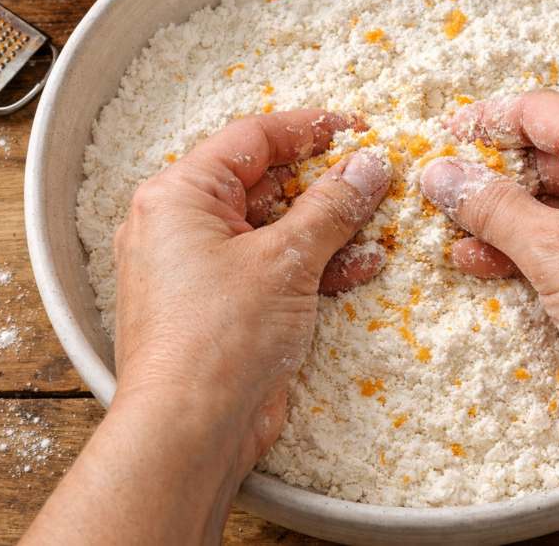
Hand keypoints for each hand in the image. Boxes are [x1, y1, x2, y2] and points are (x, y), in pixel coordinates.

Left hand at [112, 109, 389, 476]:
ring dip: (329, 227)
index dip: (310, 129)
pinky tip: (362, 265)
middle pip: (266, 184)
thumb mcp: (285, 260)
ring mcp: (204, 270)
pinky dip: (316, 265)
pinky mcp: (226, 307)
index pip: (252, 139)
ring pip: (276, 229)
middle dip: (326, 183)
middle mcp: (184, 227)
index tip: (357, 128)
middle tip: (375, 177)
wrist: (190, 430)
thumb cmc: (216, 339)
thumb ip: (331, 206)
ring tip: (379, 222)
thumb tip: (366, 166)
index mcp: (180, 196)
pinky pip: (275, 269)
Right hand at [420, 89, 558, 424]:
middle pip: (549, 155)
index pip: (538, 111)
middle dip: (493, 179)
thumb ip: (490, 206)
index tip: (442, 139)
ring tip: (458, 237)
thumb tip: (441, 174)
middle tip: (444, 197)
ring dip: (510, 219)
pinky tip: (492, 263)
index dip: (483, 123)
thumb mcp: (550, 249)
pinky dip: (541, 244)